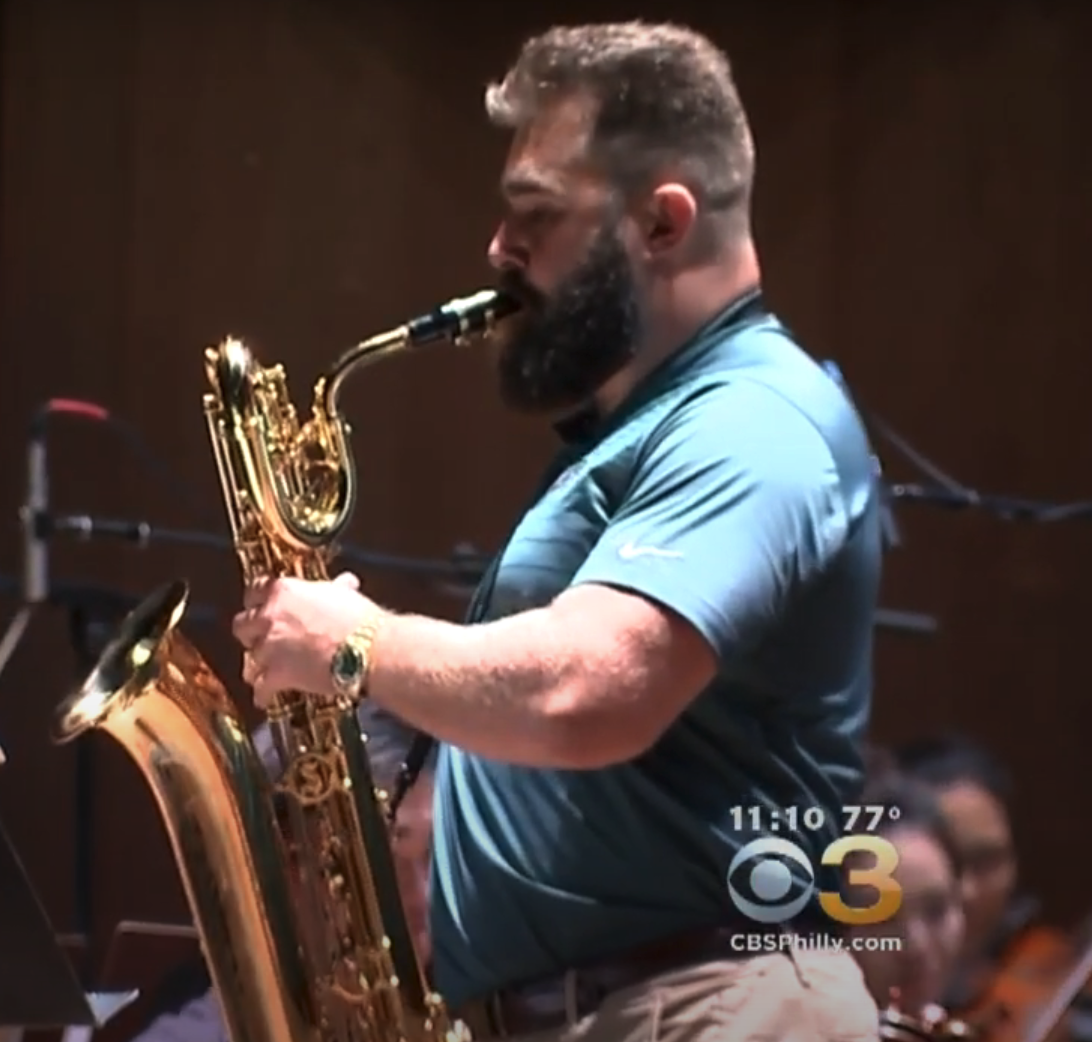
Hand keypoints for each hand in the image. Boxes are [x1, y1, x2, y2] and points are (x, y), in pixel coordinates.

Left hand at [232, 572, 378, 707]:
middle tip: (263, 639)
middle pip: (241, 625)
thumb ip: (333, 589)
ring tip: (264, 671)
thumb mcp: (344, 595)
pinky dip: (263, 694)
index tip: (262, 607)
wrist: (369, 649)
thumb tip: (344, 583)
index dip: (257, 602)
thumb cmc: (361, 618)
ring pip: (248, 659)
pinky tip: (267, 698)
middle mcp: (269, 616)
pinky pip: (260, 688)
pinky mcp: (276, 675)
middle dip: (251, 634)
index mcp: (284, 591)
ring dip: (257, 665)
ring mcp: (270, 647)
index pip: (254, 591)